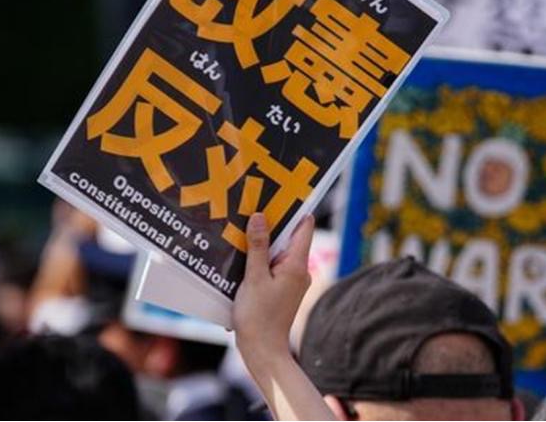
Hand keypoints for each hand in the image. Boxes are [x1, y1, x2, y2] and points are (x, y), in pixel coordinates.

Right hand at [233, 212, 314, 360]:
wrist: (263, 351)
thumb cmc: (258, 317)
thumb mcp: (253, 278)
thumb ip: (257, 247)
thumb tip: (260, 217)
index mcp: (297, 265)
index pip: (303, 228)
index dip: (294, 210)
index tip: (282, 194)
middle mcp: (300, 271)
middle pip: (289, 239)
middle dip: (273, 225)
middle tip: (253, 207)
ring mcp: (292, 281)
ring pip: (278, 254)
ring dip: (263, 244)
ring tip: (243, 229)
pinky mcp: (282, 290)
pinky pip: (273, 267)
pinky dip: (260, 260)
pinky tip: (242, 257)